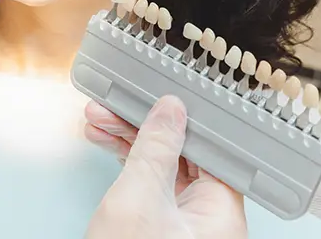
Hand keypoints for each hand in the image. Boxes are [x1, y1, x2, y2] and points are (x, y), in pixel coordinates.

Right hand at [85, 96, 246, 238]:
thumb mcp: (137, 198)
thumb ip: (155, 149)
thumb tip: (168, 111)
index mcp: (221, 213)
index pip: (210, 147)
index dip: (182, 116)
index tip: (157, 95)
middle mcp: (207, 217)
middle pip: (182, 153)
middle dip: (143, 126)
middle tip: (114, 105)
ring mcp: (183, 222)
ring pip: (161, 166)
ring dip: (128, 141)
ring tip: (98, 120)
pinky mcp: (160, 225)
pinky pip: (149, 184)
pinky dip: (127, 164)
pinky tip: (105, 141)